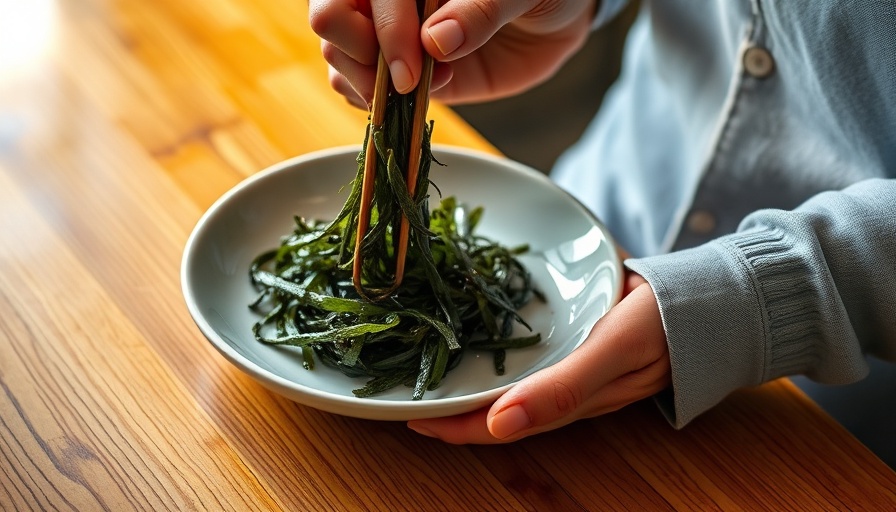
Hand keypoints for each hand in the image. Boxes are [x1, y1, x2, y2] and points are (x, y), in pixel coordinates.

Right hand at [309, 0, 596, 106]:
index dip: (385, 33)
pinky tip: (417, 98)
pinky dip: (379, 104)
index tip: (414, 72)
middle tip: (408, 82)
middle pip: (331, 21)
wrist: (555, 16)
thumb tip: (437, 42)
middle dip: (362, 59)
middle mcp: (387, 1)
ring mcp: (388, 34)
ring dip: (370, 86)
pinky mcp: (398, 71)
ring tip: (421, 89)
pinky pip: (360, 90)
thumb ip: (481, 10)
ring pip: (337, 58)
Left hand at [407, 268, 670, 443]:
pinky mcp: (583, 344)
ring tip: (432, 377)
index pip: (499, 423)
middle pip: (499, 411)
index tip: (408, 419)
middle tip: (406, 397)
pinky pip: (534, 361)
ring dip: (472, 388)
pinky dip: (501, 360)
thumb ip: (563, 388)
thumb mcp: (614, 351)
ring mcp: (576, 368)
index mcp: (570, 398)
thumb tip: (497, 426)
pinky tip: (481, 347)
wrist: (715, 299)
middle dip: (453, 411)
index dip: (453, 427)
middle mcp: (568, 390)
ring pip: (513, 388)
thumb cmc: (665, 323)